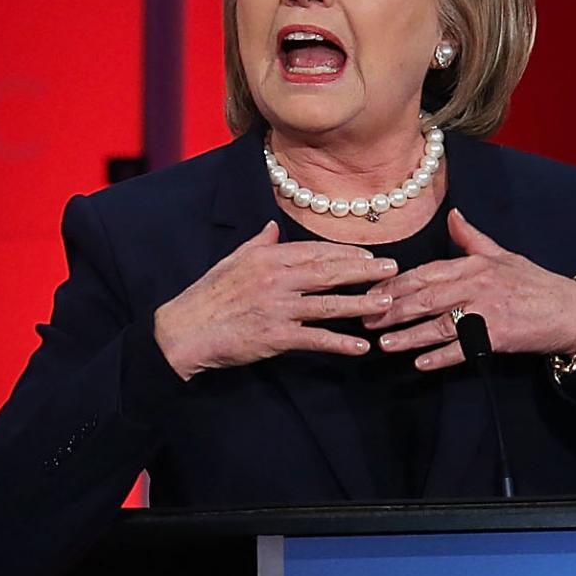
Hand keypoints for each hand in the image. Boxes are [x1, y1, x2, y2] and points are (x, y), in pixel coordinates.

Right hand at [151, 222, 398, 377]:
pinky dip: (339, 343)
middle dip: (364, 271)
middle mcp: (276, 279)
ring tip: (386, 303)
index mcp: (267, 258)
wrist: (183, 331)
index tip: (368, 257)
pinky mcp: (275, 336)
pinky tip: (360, 347)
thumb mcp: (231, 262)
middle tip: (392, 270)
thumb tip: (275, 227)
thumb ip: (258, 244)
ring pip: (328, 304)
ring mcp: (278, 308)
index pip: (315, 251)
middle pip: (329, 272)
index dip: (345, 254)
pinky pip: (315, 338)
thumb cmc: (205, 297)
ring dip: (361, 304)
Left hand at [368, 210, 575, 369]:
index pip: (426, 273)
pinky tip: (420, 364)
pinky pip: (463, 348)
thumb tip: (453, 215)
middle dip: (393, 309)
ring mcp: (487, 311)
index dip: (396, 283)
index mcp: (474, 265)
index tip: (371, 290)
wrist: (572, 310)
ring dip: (409, 335)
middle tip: (366, 318)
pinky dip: (441, 357)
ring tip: (384, 344)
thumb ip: (472, 239)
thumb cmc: (534, 283)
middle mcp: (477, 285)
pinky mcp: (498, 336)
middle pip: (426, 298)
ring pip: (439, 324)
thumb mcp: (503, 255)